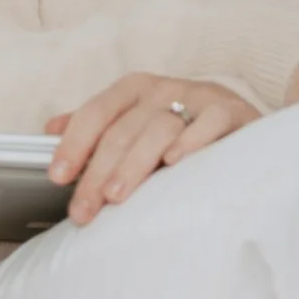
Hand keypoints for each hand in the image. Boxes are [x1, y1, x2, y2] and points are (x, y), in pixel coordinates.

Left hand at [45, 74, 258, 224]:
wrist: (248, 124)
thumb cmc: (185, 128)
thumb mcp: (139, 123)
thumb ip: (98, 126)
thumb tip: (50, 129)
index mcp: (137, 89)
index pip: (96, 112)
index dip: (74, 144)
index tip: (57, 176)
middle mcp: (165, 89)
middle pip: (123, 129)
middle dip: (98, 171)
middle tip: (84, 209)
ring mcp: (200, 98)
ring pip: (159, 127)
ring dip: (134, 164)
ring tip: (117, 197)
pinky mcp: (232, 111)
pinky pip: (210, 123)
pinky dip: (191, 142)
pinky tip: (174, 164)